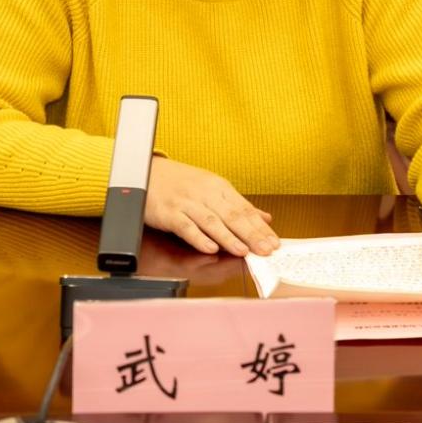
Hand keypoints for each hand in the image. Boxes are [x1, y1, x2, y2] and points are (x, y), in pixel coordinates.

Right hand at [145, 158, 279, 256]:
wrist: (147, 171)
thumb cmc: (180, 182)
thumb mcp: (212, 187)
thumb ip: (237, 205)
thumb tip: (264, 217)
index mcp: (218, 187)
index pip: (244, 208)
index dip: (260, 227)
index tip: (274, 241)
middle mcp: (204, 193)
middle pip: (232, 216)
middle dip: (251, 234)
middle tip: (266, 250)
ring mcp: (186, 203)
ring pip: (211, 221)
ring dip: (229, 237)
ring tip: (244, 251)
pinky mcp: (169, 213)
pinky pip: (185, 226)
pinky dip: (198, 238)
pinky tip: (210, 248)